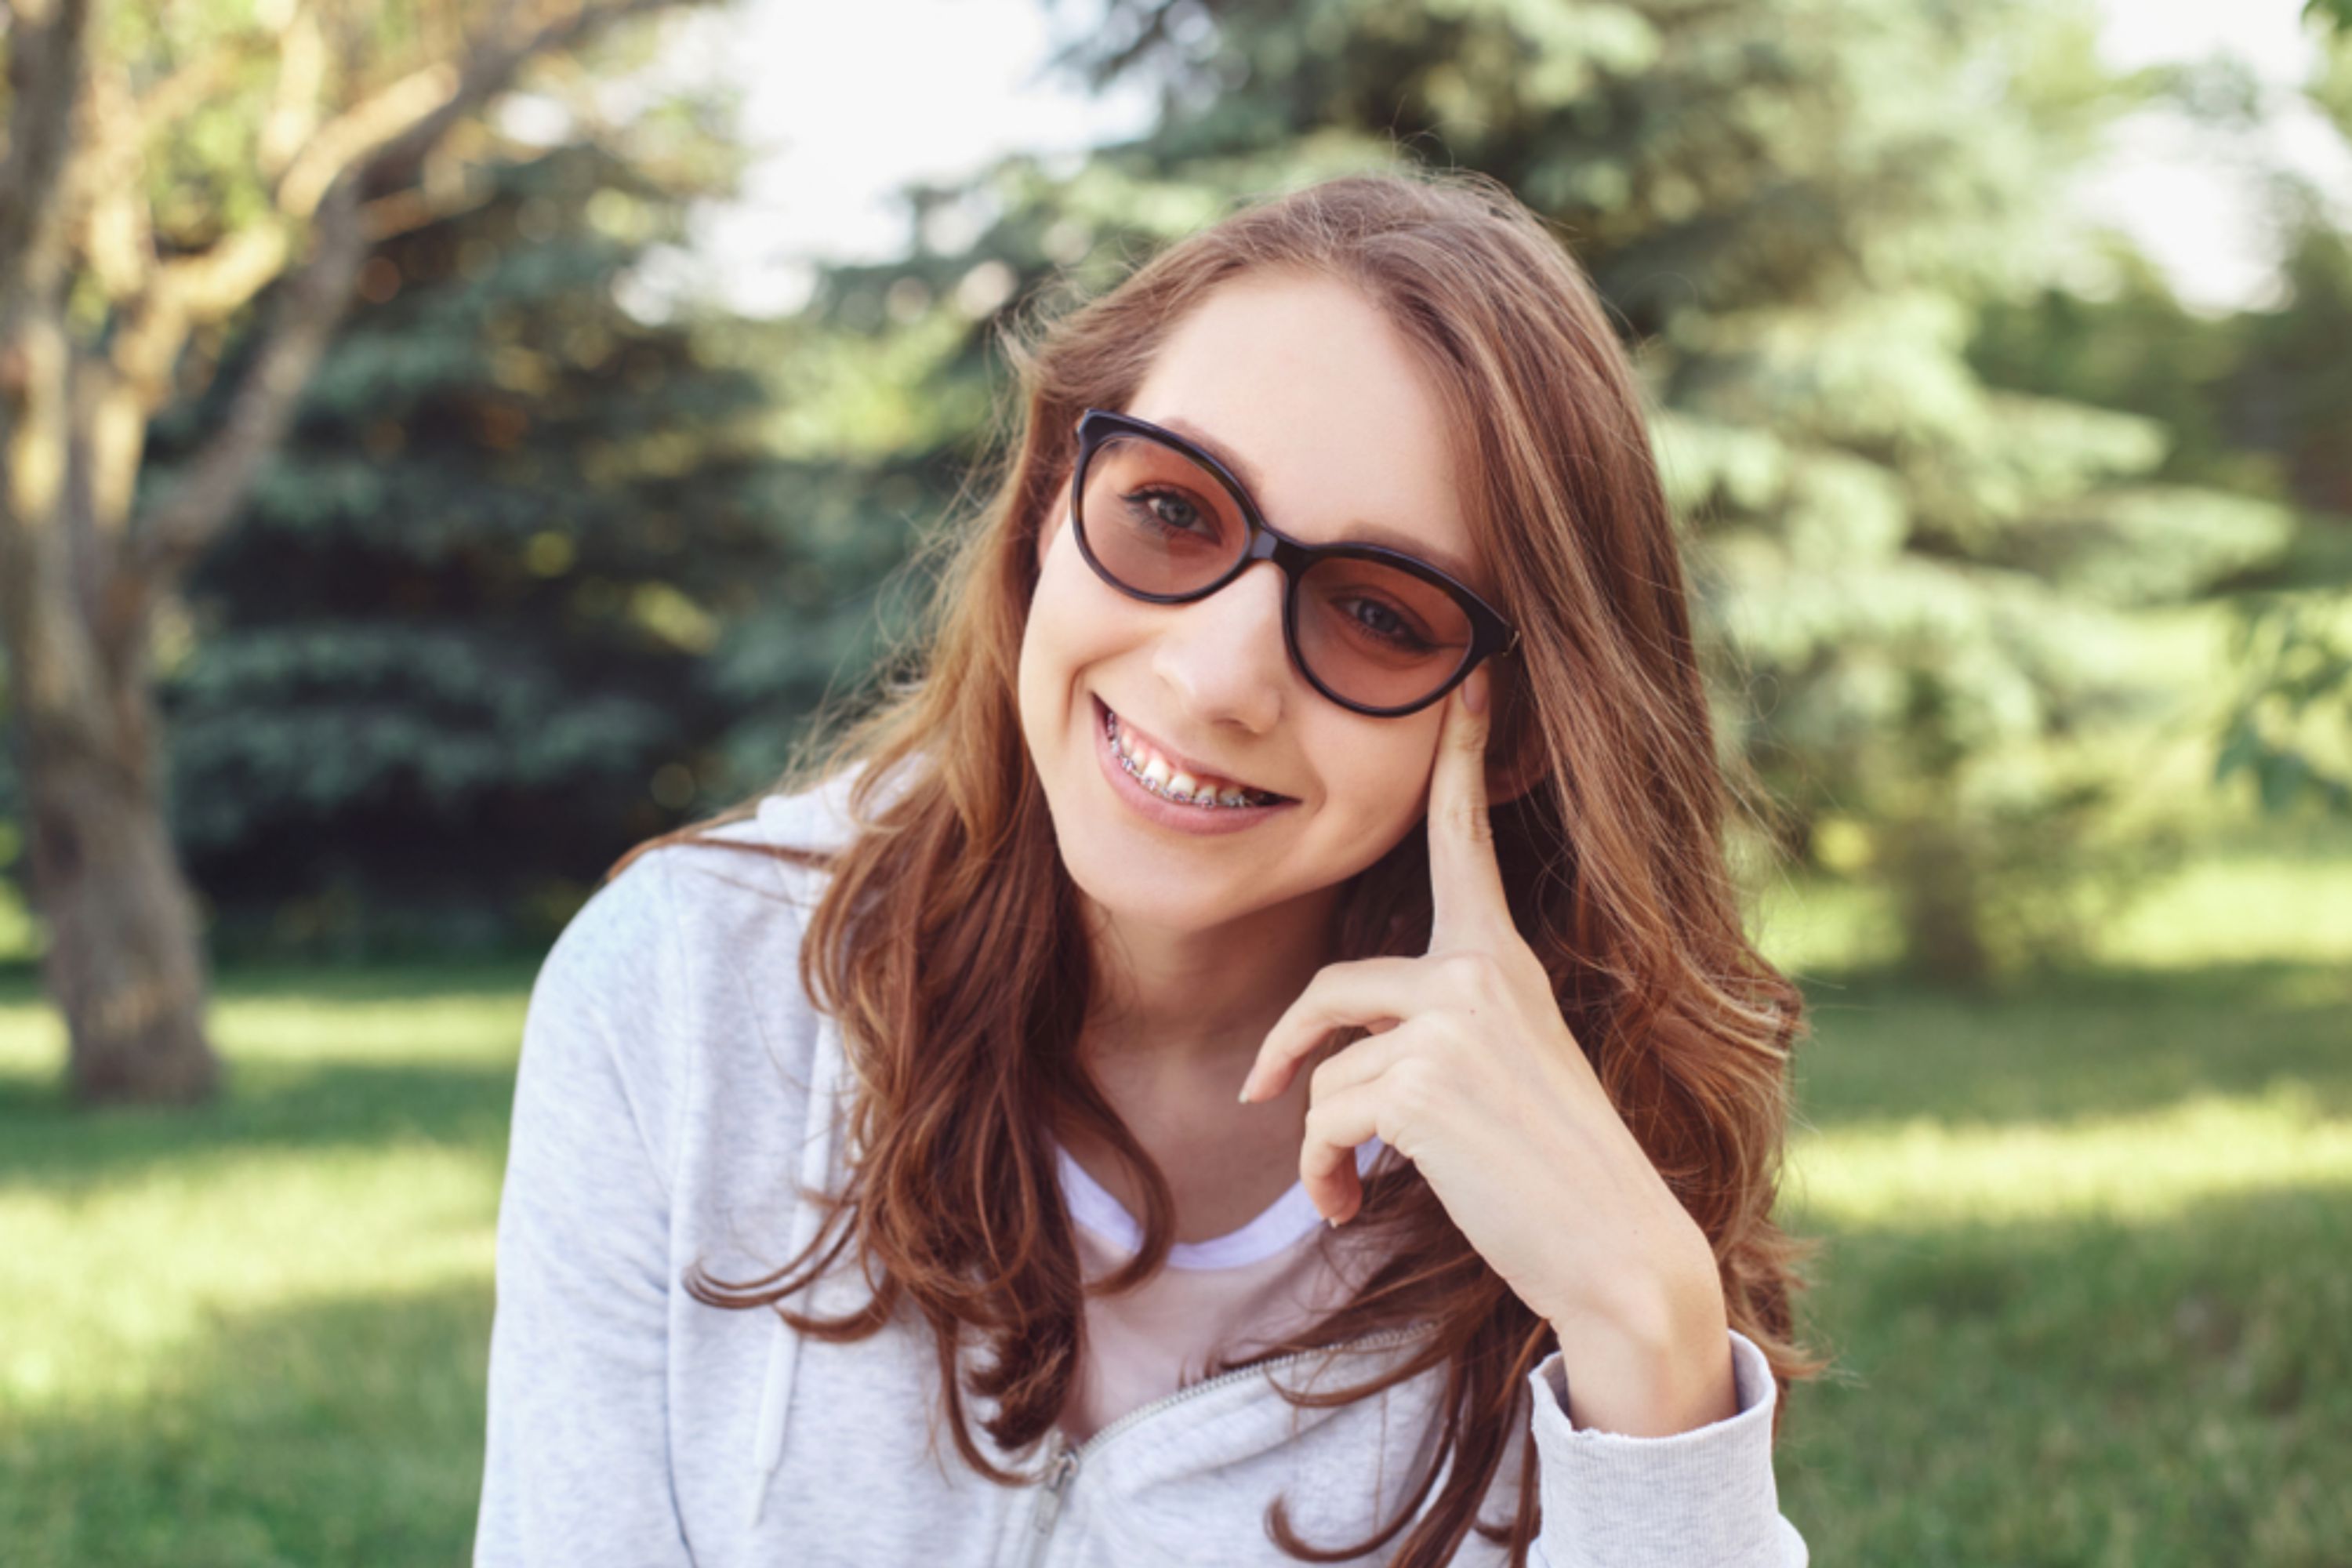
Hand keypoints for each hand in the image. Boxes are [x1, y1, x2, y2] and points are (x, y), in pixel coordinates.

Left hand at [1237, 667, 1725, 1363]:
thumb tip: (1330, 1063)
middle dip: (1284, 1052)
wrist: (1617, 1251)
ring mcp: (1451, 1023)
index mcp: (1503, 961)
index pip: (1463, 842)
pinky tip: (1350, 1205)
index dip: (1457, 761)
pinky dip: (1321, 1174)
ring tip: (1343, 1186)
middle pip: (1331, 991)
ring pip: (1322, 1072)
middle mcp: (1479, 973)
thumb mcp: (1505, 1072)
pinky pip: (1323, 1121)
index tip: (1467, 682)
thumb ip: (1437, 1031)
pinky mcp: (1420, 1083)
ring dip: (1318, 1142)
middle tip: (1259, 1097)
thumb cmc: (1559, 1174)